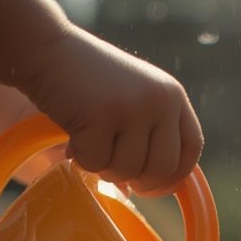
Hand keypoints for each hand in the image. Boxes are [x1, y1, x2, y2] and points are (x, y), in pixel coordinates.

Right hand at [23, 27, 203, 196]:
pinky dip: (83, 159)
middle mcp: (159, 99)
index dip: (175, 176)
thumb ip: (149, 136)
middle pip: (163, 168)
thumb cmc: (89, 84)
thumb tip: (148, 189)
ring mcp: (132, 106)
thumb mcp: (133, 101)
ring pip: (129, 170)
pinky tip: (75, 136)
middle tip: (117, 173)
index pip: (192, 148)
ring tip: (92, 143)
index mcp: (172, 95)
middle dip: (139, 181)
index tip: (151, 186)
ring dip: (106, 169)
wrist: (47, 50)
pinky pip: (97, 163)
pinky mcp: (101, 115)